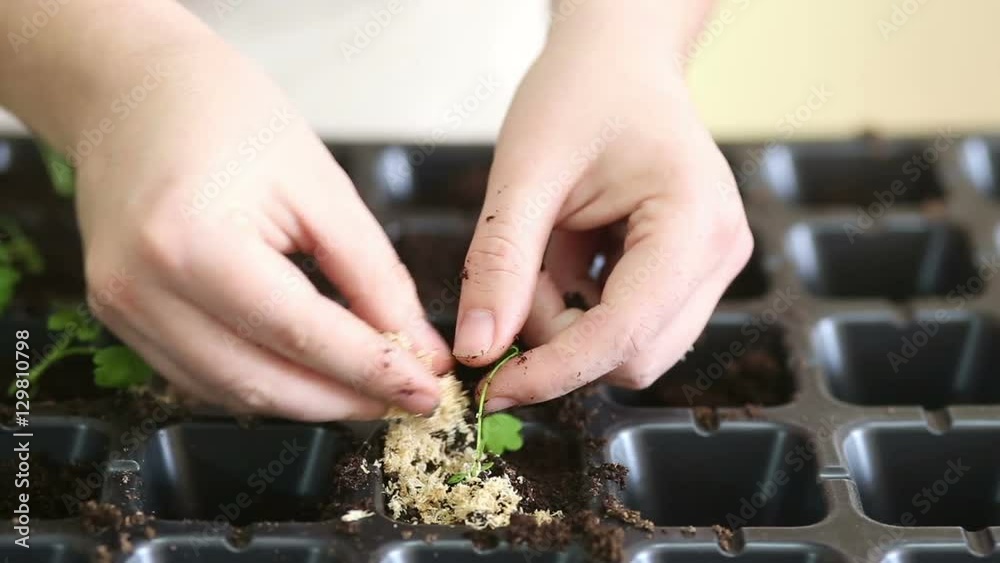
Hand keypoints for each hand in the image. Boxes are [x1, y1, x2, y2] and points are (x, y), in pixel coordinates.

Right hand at [42, 9, 450, 419]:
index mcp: (194, 241)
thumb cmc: (226, 115)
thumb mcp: (320, 185)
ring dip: (307, 402)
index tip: (427, 391)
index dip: (373, 372)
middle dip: (344, 400)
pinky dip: (263, 385)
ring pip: (231, 393)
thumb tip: (417, 349)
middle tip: (406, 399)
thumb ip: (373, 275)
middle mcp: (143, 288)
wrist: (132, 92)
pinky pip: (201, 378)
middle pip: (262, 381)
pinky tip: (309, 375)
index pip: (301, 334)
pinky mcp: (119, 318)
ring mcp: (121, 309)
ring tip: (367, 391)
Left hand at [455, 2, 751, 410]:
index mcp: (692, 224)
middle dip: (560, 338)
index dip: (555, 371)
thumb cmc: (579, 94)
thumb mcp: (525, 173)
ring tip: (551, 248)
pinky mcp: (691, 273)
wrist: (618, 60)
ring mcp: (713, 267)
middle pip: (633, 357)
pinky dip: (583, 308)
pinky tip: (572, 252)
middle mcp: (720, 254)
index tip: (495, 385)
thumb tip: (478, 350)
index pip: (625, 335)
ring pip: (630, 349)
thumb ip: (500, 263)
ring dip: (569, 323)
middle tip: (522, 274)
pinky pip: (630, 325)